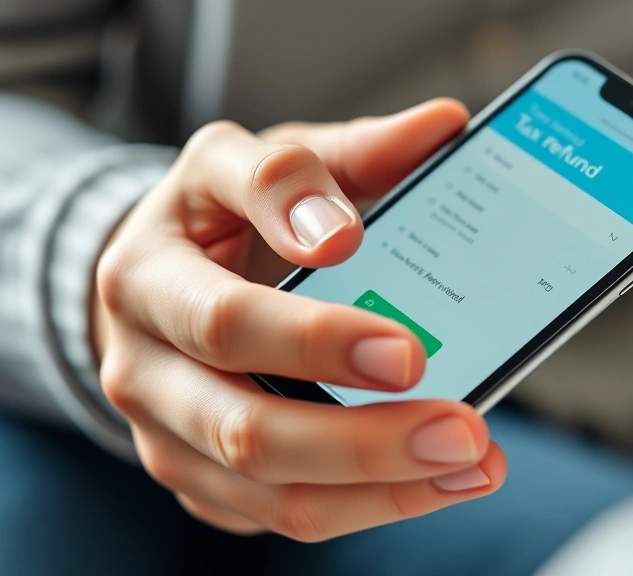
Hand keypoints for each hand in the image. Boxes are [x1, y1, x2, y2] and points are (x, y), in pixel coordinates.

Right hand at [92, 99, 506, 540]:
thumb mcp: (274, 171)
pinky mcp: (198, 476)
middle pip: (238, 393)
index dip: (285, 228)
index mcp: (158, 254)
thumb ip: (355, 153)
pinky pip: (283, 511)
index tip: (353, 240)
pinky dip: (372, 504)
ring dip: (378, 476)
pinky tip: (441, 480)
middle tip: (456, 415)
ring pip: (265, 469)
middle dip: (354, 417)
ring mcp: (164, 422)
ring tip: (470, 456)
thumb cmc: (227, 229)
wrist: (161, 295)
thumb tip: (444, 125)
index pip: (222, 233)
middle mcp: (145, 342)